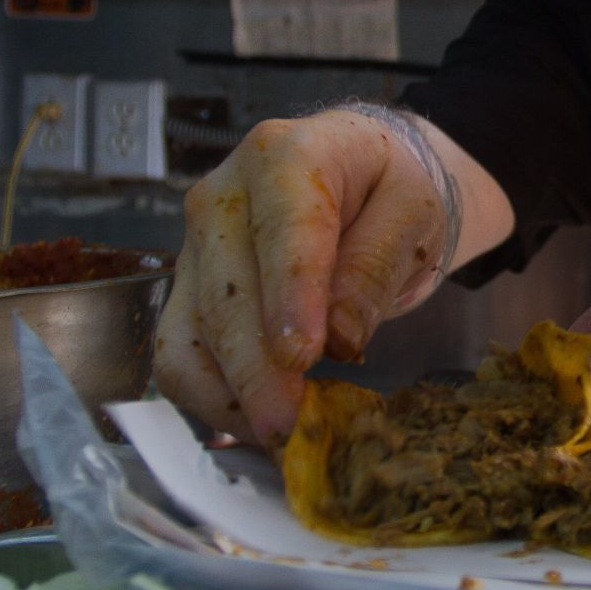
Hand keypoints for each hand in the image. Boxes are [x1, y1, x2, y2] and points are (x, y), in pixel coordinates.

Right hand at [151, 106, 457, 444]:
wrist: (359, 177)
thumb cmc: (387, 190)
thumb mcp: (412, 213)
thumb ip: (376, 265)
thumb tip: (341, 335)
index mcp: (284, 156)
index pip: (282, 232)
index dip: (289, 298)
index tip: (302, 357)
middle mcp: (222, 195)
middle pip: (226, 292)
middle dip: (256, 369)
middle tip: (292, 427)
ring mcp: (195, 242)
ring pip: (191, 331)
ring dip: (229, 392)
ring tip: (282, 433)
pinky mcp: (187, 285)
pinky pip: (178, 352)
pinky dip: (210, 395)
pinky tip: (256, 419)